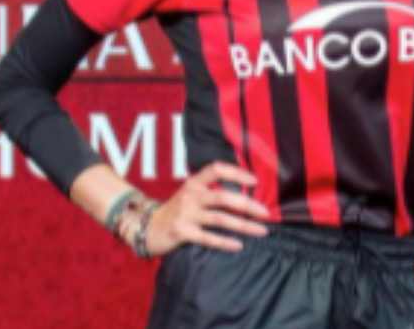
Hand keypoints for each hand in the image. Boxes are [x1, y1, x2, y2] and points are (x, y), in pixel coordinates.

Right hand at [144, 162, 270, 255]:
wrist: (147, 227)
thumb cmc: (177, 210)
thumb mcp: (191, 194)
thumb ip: (211, 190)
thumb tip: (246, 193)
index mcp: (194, 182)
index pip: (217, 169)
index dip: (237, 173)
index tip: (255, 181)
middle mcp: (191, 195)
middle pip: (223, 197)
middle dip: (248, 205)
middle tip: (266, 213)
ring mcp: (186, 214)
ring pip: (220, 219)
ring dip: (243, 225)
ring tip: (262, 231)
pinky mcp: (182, 232)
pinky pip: (208, 238)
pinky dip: (225, 242)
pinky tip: (239, 245)